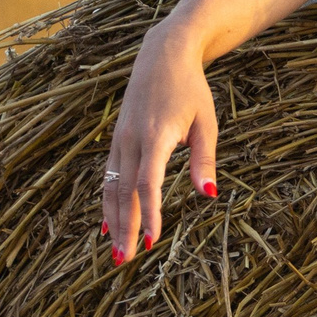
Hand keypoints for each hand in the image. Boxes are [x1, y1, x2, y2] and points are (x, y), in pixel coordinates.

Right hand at [103, 19, 216, 264]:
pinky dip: (108, 201)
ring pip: (111, 186)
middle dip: (125, 227)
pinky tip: (110, 223)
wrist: (163, 55)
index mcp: (156, 135)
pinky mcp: (116, 139)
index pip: (148, 183)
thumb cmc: (192, 90)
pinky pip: (108, 175)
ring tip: (116, 252)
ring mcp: (119, 139)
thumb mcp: (206, 122)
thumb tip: (208, 195)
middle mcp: (131, 139)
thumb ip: (204, 160)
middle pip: (124, 191)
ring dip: (113, 220)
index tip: (151, 241)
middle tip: (124, 261)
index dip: (148, 213)